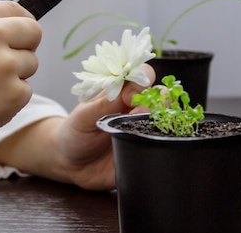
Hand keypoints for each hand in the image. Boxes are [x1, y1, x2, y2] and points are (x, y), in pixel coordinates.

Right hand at [0, 0, 40, 174]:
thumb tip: (17, 23)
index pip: (16, 8)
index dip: (19, 24)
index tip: (15, 36)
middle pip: (33, 31)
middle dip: (25, 46)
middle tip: (3, 63)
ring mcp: (4, 64)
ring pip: (32, 62)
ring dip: (16, 74)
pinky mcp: (14, 93)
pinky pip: (27, 90)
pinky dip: (12, 98)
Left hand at [53, 64, 154, 189]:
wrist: (71, 164)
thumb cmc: (75, 133)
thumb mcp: (83, 116)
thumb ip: (102, 103)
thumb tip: (126, 91)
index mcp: (122, 93)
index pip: (143, 76)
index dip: (141, 82)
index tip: (129, 97)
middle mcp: (138, 108)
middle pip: (162, 95)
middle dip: (156, 101)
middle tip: (138, 114)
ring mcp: (145, 129)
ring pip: (168, 117)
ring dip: (162, 120)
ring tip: (143, 131)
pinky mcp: (148, 150)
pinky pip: (165, 144)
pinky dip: (165, 142)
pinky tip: (153, 146)